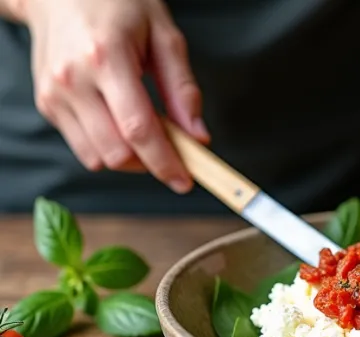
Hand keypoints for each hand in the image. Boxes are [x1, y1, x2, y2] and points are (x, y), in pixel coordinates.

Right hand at [23, 0, 207, 192]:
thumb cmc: (118, 5)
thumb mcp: (164, 35)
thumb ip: (182, 88)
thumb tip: (198, 136)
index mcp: (107, 58)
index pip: (139, 129)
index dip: (165, 162)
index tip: (185, 181)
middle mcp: (73, 80)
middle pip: (117, 152)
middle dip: (151, 163)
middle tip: (175, 151)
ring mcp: (54, 94)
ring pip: (97, 158)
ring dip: (130, 159)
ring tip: (147, 133)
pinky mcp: (46, 104)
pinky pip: (83, 147)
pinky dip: (108, 147)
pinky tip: (120, 123)